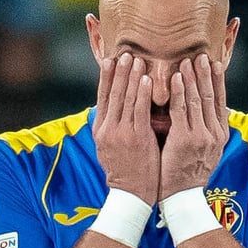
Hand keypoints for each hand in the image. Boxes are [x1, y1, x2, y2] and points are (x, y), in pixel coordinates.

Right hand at [93, 53, 159, 205]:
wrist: (130, 194)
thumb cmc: (125, 170)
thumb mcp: (109, 148)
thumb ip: (111, 127)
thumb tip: (113, 109)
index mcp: (100, 130)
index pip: (102, 97)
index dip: (106, 77)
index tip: (110, 59)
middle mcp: (107, 129)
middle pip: (113, 93)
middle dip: (119, 71)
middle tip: (125, 52)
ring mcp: (121, 133)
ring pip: (126, 98)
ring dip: (132, 76)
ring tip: (137, 59)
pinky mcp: (137, 138)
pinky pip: (140, 111)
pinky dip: (143, 93)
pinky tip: (147, 79)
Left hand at [159, 54, 228, 199]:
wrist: (181, 196)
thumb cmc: (189, 172)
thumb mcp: (208, 151)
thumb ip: (211, 129)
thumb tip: (220, 110)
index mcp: (220, 134)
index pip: (220, 100)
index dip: (217, 80)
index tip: (214, 62)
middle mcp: (214, 133)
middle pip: (210, 96)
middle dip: (205, 73)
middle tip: (200, 54)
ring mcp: (201, 136)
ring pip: (197, 100)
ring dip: (191, 77)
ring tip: (187, 60)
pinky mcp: (185, 140)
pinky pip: (181, 110)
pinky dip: (179, 91)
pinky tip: (175, 78)